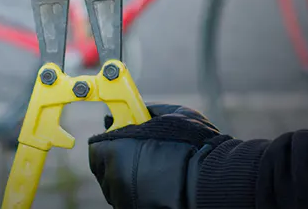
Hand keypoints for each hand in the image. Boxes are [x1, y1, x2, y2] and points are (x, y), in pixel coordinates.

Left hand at [87, 103, 232, 208]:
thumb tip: (142, 108)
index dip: (112, 139)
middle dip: (121, 157)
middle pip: (107, 167)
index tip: (124, 133)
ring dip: (131, 175)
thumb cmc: (192, 145)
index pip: (97, 147)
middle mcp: (114, 180)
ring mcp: (124, 200)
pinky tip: (161, 182)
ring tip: (158, 167)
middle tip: (144, 150)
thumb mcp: (173, 114)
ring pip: (119, 185)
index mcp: (115, 152)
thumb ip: (150, 111)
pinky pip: (132, 198)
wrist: (210, 180)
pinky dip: (142, 191)